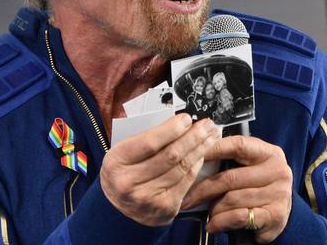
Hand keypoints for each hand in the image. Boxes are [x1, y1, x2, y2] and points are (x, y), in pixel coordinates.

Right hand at [100, 114, 221, 226]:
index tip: (186, 118)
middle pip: (170, 155)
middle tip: (206, 124)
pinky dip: (196, 165)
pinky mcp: (165, 208)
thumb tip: (176, 122)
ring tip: (209, 136)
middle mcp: (130, 182)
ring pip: (182, 168)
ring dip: (199, 149)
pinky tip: (202, 153)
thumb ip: (145, 136)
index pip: (150, 143)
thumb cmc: (122, 172)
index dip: (172, 129)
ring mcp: (149, 198)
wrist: (117, 208)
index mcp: (117, 162)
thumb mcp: (123, 151)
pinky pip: (187, 181)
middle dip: (193, 137)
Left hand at [180, 135, 292, 242]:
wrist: (279, 214)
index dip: (213, 149)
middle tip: (187, 196)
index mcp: (268, 153)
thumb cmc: (258, 186)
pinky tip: (213, 224)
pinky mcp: (274, 216)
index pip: (238, 145)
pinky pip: (239, 217)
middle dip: (204, 188)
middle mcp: (277, 171)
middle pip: (231, 177)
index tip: (193, 155)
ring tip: (206, 211)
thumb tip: (196, 158)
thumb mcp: (249, 167)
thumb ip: (229, 160)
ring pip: (232, 199)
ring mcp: (278, 194)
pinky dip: (221, 221)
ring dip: (213, 208)